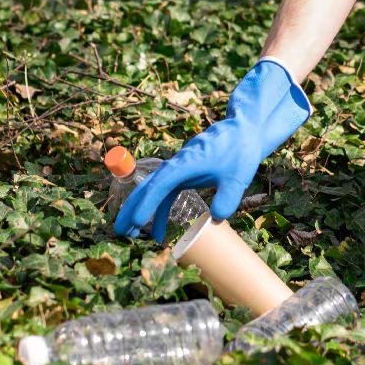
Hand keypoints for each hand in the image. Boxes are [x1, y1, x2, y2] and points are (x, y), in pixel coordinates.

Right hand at [113, 59, 311, 242]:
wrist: (245, 130)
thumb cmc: (240, 150)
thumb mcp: (238, 176)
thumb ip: (227, 197)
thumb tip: (217, 218)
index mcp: (185, 163)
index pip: (160, 186)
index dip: (147, 204)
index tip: (136, 222)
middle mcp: (177, 165)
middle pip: (148, 187)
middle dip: (132, 208)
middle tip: (119, 230)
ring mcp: (180, 168)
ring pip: (154, 191)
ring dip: (141, 211)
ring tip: (130, 234)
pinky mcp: (186, 173)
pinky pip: (167, 193)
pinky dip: (160, 210)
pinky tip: (159, 230)